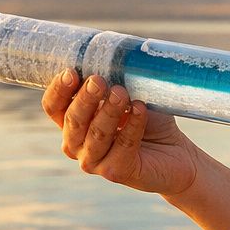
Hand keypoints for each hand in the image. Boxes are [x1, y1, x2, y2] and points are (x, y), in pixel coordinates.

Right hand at [42, 69, 200, 194]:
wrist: (176, 153)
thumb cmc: (145, 119)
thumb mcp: (128, 93)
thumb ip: (113, 79)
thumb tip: (110, 57)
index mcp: (72, 123)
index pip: (53, 107)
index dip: (58, 90)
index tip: (71, 72)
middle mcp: (76, 144)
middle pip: (73, 120)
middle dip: (85, 98)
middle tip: (99, 80)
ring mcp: (94, 161)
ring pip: (96, 134)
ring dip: (109, 111)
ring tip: (122, 93)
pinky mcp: (116, 171)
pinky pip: (123, 145)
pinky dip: (133, 125)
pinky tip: (141, 108)